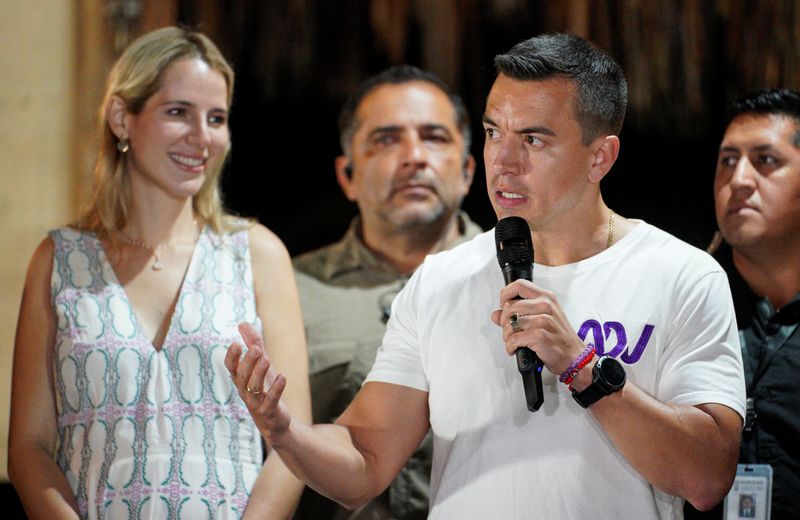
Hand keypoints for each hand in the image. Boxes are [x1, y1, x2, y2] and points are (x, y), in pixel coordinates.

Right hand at [225, 322, 291, 445]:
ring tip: (267, 359)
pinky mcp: (269, 411)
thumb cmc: (264, 390)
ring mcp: (256, 403)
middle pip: (242, 376)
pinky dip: (276, 389)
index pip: (231, 368)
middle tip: (255, 349)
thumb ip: (252, 344)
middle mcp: (245, 391)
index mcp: (241, 380)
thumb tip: (242, 323)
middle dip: (248, 362)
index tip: (235, 343)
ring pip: (254, 388)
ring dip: (259, 373)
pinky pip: (270, 400)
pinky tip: (282, 377)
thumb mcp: (259, 365)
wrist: (275, 422)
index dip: (231, 357)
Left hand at [490, 279, 585, 374]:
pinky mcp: (539, 335)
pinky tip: (515, 349)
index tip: (504, 305)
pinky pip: (513, 339)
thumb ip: (518, 313)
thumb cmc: (559, 337)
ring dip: (507, 336)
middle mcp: (545, 305)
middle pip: (509, 306)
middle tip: (509, 331)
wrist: (574, 357)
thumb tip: (495, 314)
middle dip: (504, 321)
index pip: (518, 285)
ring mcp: (543, 320)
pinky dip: (510, 346)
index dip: (505, 294)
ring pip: (509, 324)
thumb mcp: (541, 318)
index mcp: (546, 297)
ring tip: (514, 342)